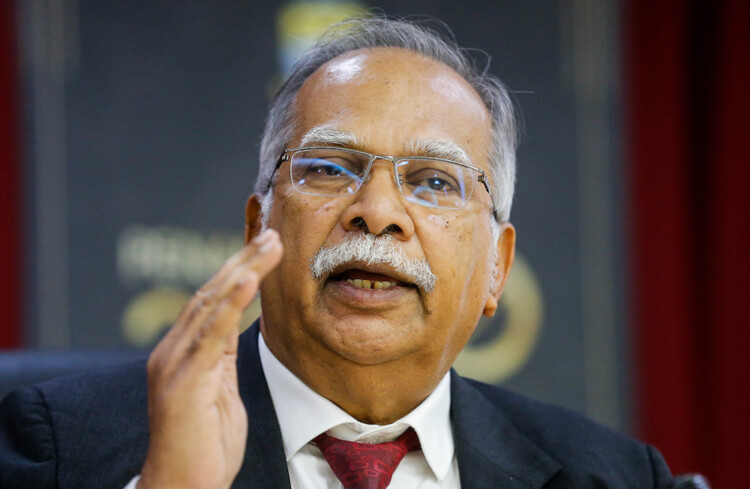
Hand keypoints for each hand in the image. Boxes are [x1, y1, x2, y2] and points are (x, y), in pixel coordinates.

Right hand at [137, 229, 282, 488]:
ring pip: (210, 305)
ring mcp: (175, 365)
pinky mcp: (183, 382)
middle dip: (244, 260)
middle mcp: (174, 351)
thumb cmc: (203, 444)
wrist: (181, 487)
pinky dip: (229, 304)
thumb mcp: (220, 391)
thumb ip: (221, 356)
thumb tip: (236, 326)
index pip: (213, 300)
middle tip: (274, 234)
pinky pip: (209, 336)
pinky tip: (246, 279)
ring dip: (242, 270)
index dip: (238, 269)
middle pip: (211, 292)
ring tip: (268, 245)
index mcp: (185, 352)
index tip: (266, 246)